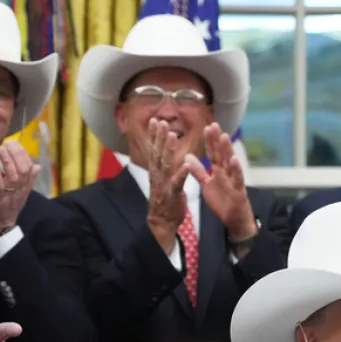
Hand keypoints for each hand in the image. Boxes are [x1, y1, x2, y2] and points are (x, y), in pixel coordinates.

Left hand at [0, 141, 39, 238]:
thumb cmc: (6, 209)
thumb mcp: (20, 194)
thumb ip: (28, 179)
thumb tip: (38, 166)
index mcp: (25, 188)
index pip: (30, 168)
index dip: (24, 154)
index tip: (16, 143)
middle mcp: (20, 191)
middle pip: (24, 170)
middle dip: (17, 154)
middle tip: (8, 143)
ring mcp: (9, 195)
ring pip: (14, 176)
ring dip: (7, 161)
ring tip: (1, 149)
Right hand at [145, 119, 189, 252]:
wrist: (162, 221)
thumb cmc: (164, 199)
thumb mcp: (162, 179)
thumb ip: (163, 164)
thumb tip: (161, 149)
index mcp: (157, 171)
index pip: (154, 150)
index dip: (154, 135)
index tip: (155, 120)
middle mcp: (158, 175)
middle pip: (158, 153)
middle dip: (159, 137)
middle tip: (161, 122)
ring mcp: (164, 184)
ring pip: (166, 165)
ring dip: (168, 150)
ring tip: (172, 136)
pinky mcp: (172, 194)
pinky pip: (177, 183)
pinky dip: (181, 173)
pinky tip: (186, 164)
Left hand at [187, 123, 254, 240]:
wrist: (234, 218)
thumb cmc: (223, 200)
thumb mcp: (207, 184)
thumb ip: (199, 171)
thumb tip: (188, 156)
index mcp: (218, 170)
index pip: (213, 153)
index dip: (210, 141)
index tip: (206, 127)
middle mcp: (226, 172)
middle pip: (221, 153)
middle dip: (218, 140)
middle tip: (214, 125)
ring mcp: (233, 180)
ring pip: (230, 162)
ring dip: (227, 149)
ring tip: (224, 136)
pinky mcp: (238, 190)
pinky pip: (237, 178)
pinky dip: (236, 169)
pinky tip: (234, 159)